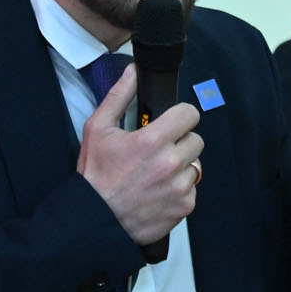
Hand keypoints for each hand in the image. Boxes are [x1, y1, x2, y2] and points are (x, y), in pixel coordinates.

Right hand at [76, 64, 203, 243]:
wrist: (94, 220)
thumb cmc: (95, 176)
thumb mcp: (98, 130)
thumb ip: (119, 96)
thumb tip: (133, 71)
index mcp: (153, 140)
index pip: (190, 113)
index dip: (180, 117)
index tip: (170, 124)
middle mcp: (171, 162)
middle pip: (196, 139)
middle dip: (180, 142)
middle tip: (158, 152)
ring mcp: (180, 186)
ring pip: (196, 165)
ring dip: (181, 167)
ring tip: (155, 174)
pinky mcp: (185, 206)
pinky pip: (193, 189)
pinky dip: (180, 190)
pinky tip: (158, 192)